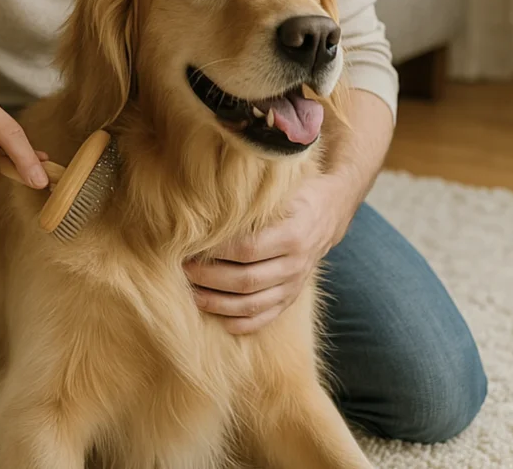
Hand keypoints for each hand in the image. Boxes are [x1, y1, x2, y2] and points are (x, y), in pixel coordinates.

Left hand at [183, 175, 346, 334]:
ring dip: (217, 303)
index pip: (247, 249)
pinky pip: (264, 318)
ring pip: (252, 304)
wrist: (329, 212)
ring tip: (191, 294)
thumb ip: (252, 200)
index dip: (216, 252)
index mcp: (292, 234)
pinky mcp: (291, 298)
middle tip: (183, 269)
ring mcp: (294, 285)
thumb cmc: (295, 195)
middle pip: (246, 280)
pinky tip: (216, 317)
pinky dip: (239, 322)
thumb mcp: (280, 191)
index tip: (191, 246)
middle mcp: (296, 264)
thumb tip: (207, 202)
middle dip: (209, 278)